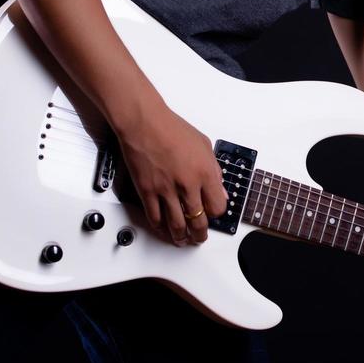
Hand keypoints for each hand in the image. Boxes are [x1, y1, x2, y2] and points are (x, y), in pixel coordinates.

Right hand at [113, 102, 228, 245]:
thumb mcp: (204, 145)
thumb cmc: (171, 128)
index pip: (217, 207)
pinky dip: (160, 228)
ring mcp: (166, 190)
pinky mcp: (147, 192)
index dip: (215, 214)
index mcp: (204, 173)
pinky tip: (163, 230)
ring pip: (176, 225)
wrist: (144, 122)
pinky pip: (155, 218)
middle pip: (198, 221)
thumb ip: (214, 170)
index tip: (212, 215)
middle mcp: (187, 185)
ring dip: (181, 237)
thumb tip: (219, 190)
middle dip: (199, 234)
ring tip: (183, 240)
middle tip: (199, 237)